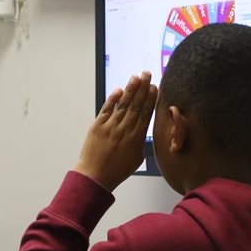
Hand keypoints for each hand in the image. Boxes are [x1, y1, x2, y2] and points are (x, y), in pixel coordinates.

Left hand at [74, 71, 156, 190]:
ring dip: (130, 89)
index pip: (146, 113)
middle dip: (143, 88)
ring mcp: (110, 126)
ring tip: (136, 77)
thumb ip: (140, 142)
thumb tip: (142, 131)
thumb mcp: (136, 159)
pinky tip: (119, 90)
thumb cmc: (116, 171)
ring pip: (123, 104)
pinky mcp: (97, 126)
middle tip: (148, 74)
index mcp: (136, 138)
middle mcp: (125, 129)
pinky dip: (113, 99)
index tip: (155, 87)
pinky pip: (107, 109)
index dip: (151, 99)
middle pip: (136, 105)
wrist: (95, 176)